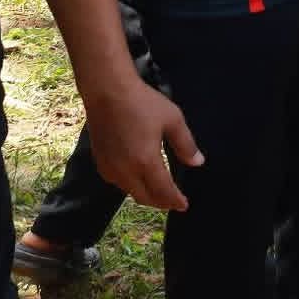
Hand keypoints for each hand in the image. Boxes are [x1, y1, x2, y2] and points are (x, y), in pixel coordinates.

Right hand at [85, 78, 202, 211]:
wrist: (108, 92)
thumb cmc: (143, 104)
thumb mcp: (173, 120)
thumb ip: (186, 145)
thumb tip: (198, 163)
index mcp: (146, 162)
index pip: (163, 191)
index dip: (174, 201)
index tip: (184, 206)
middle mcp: (125, 171)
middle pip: (145, 197)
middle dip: (161, 202)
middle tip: (174, 202)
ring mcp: (110, 168)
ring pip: (130, 192)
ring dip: (146, 195)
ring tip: (159, 192)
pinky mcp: (100, 162)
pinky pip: (118, 183)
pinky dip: (131, 186)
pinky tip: (139, 179)